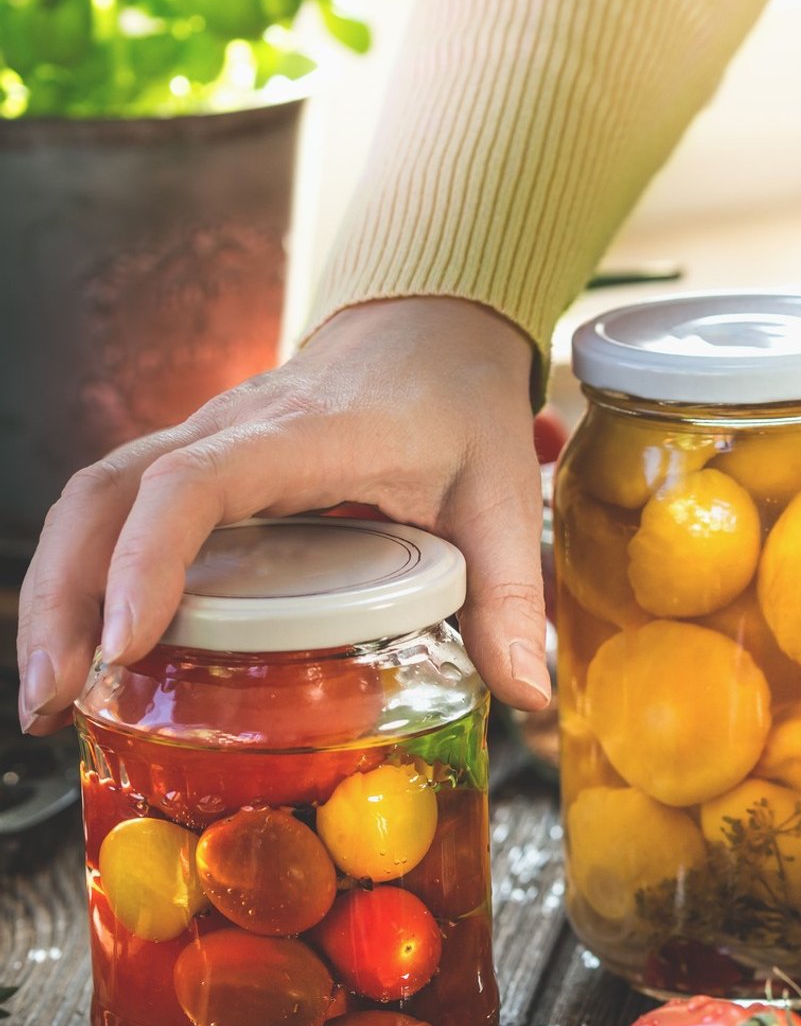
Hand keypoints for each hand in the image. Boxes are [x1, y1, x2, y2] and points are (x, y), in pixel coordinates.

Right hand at [17, 297, 549, 733]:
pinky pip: (113, 509)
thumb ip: (510, 594)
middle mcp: (228, 431)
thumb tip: (526, 697)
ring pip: (91, 501)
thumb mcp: (503, 496)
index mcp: (301, 435)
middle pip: (104, 497)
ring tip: (49, 694)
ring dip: (56, 592)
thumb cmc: (460, 403)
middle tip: (54, 700)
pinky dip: (83, 575)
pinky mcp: (195, 463)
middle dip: (64, 600)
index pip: (192, 485)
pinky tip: (87, 649)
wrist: (433, 324)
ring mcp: (201, 442)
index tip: (129, 644)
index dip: (149, 561)